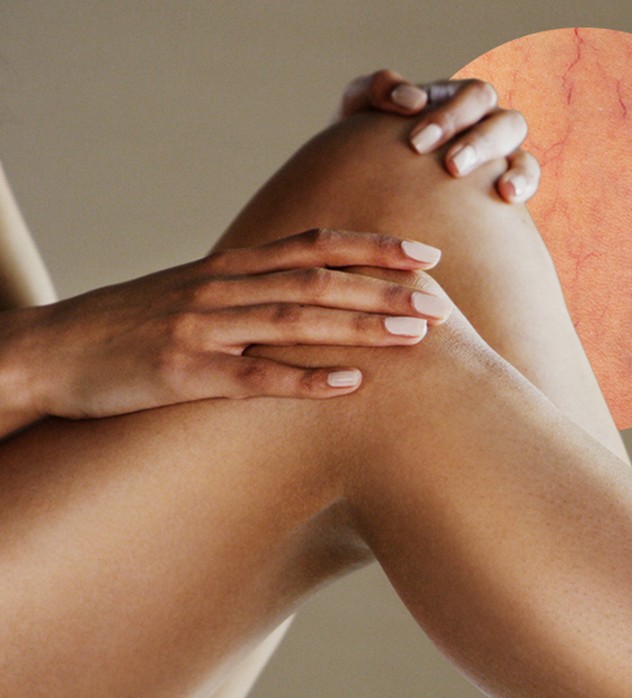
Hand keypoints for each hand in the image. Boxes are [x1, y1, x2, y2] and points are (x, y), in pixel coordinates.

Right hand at [3, 229, 450, 419]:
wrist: (57, 349)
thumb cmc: (137, 323)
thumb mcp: (198, 293)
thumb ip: (252, 288)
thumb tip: (308, 293)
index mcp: (232, 267)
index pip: (317, 245)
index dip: (376, 248)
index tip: (427, 255)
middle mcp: (224, 288)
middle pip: (319, 281)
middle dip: (385, 291)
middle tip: (441, 302)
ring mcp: (204, 329)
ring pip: (296, 321)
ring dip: (360, 327)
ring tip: (414, 335)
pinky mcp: (183, 374)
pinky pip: (253, 377)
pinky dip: (304, 379)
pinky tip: (349, 384)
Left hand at [335, 69, 539, 203]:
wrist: (359, 188)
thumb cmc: (359, 143)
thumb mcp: (358, 108)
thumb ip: (376, 89)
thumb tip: (414, 101)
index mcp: (455, 102)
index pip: (472, 97)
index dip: (451, 117)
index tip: (417, 145)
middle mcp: (483, 126)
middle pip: (504, 122)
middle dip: (480, 143)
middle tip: (452, 167)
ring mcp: (498, 159)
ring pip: (522, 152)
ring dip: (514, 167)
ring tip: (499, 189)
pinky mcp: (502, 191)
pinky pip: (526, 182)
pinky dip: (524, 184)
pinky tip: (507, 196)